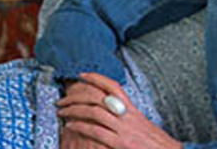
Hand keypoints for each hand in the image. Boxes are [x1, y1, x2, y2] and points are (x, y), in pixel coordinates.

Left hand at [56, 72, 181, 148]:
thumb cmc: (154, 142)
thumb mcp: (140, 124)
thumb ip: (125, 116)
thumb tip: (109, 110)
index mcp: (131, 109)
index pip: (112, 85)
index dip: (96, 78)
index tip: (81, 75)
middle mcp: (126, 115)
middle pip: (99, 96)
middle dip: (77, 94)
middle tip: (63, 98)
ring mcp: (123, 129)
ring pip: (95, 112)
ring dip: (74, 109)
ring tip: (62, 110)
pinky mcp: (120, 144)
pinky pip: (96, 132)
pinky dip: (81, 127)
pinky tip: (70, 126)